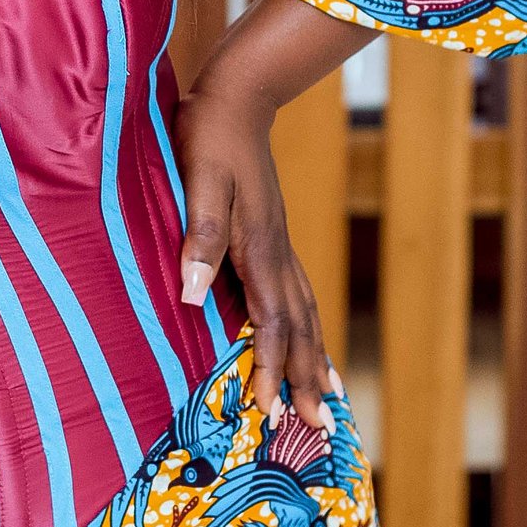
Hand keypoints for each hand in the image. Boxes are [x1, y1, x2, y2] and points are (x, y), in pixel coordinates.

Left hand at [169, 72, 331, 428]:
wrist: (237, 96)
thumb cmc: (207, 137)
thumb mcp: (196, 183)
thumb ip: (198, 238)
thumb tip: (192, 296)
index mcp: (258, 249)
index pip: (272, 326)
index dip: (272, 372)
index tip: (271, 414)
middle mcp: (277, 254)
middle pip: (301, 329)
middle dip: (309, 380)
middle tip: (321, 429)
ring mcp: (280, 246)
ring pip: (307, 314)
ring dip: (318, 359)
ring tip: (333, 398)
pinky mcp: (273, 238)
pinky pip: (298, 296)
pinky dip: (309, 327)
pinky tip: (309, 338)